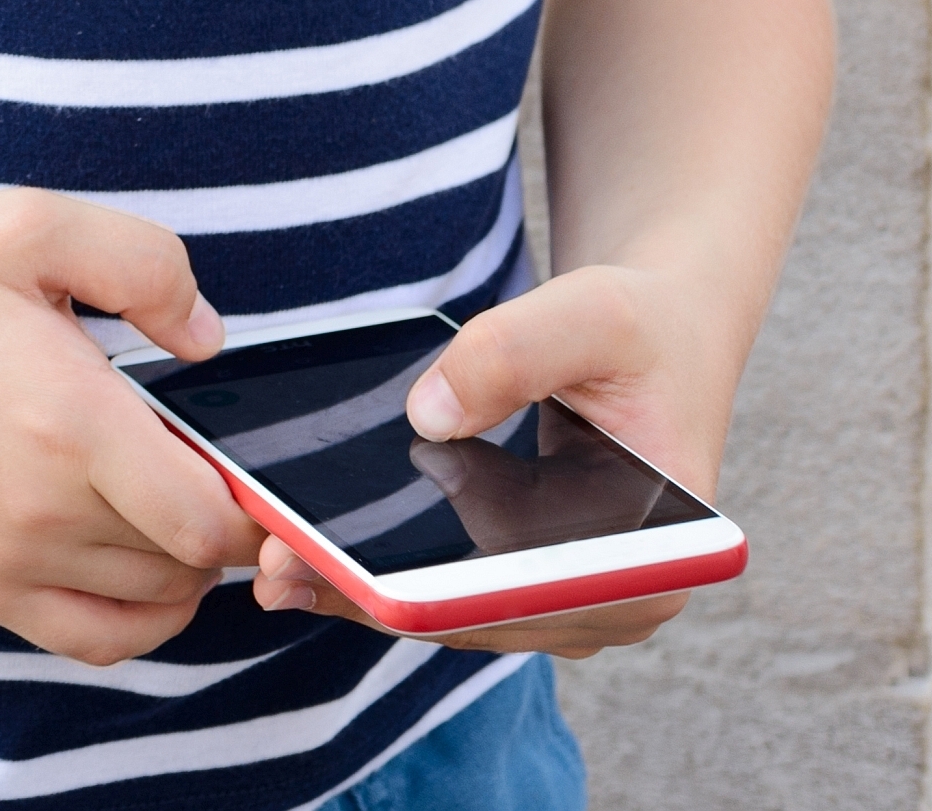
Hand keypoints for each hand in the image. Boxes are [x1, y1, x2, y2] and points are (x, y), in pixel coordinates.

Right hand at [0, 190, 266, 665]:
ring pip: (153, 603)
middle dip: (211, 513)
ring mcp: (2, 560)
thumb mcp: (31, 224)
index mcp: (67, 421)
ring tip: (151, 490)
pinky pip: (96, 641)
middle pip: (188, 561)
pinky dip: (139, 616)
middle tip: (183, 451)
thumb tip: (210, 343)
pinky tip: (131, 558)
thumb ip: (148, 265)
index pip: (211, 518)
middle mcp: (39, 509)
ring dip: (177, 558)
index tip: (235, 450)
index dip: (251, 496)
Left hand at [245, 263, 731, 658]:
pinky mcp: (526, 579)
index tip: (340, 569)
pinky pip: (445, 585)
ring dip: (363, 590)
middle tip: (275, 567)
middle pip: (477, 617)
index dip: (428, 592)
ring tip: (271, 562)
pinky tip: (307, 544)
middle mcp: (614, 605)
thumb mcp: (593, 314)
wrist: (660, 334)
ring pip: (451, 612)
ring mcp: (565, 600)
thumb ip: (514, 353)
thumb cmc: (642, 327)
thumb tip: (428, 414)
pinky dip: (382, 568)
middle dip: (373, 596)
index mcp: (653, 566)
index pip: (523, 598)